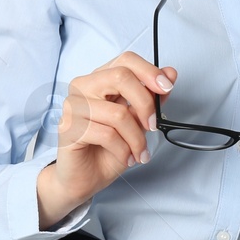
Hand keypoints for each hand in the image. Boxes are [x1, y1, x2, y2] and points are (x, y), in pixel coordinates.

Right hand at [51, 52, 174, 208]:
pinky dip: (123, 150)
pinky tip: (125, 157)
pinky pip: (107, 135)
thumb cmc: (108, 149)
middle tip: (153, 126)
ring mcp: (73, 106)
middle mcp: (83, 87)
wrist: (85, 179)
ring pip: (118, 113)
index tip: (166, 88)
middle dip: (145, 104)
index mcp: (100, 79)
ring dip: (136, 138)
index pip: (126, 60)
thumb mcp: (137, 123)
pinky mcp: (69, 128)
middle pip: (121, 77)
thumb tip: (170, 73)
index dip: (149, 71)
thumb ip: (151, 97)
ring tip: (139, 152)